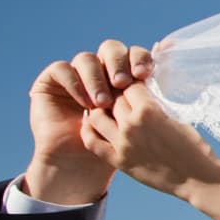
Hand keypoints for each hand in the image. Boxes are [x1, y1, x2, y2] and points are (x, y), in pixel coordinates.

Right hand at [25, 40, 154, 203]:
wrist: (84, 170)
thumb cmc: (121, 149)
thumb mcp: (144, 125)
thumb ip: (154, 93)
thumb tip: (168, 50)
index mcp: (125, 76)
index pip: (132, 54)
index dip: (138, 59)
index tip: (144, 74)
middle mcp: (100, 72)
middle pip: (110, 49)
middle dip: (117, 63)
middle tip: (122, 82)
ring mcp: (75, 76)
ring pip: (86, 59)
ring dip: (96, 78)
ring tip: (102, 101)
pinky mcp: (51, 83)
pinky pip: (61, 70)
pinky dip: (74, 83)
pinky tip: (85, 102)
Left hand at [80, 84, 219, 202]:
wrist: (198, 178)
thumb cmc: (193, 146)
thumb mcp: (176, 117)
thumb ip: (153, 105)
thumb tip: (138, 93)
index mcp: (149, 111)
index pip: (129, 85)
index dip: (132, 82)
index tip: (134, 85)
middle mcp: (131, 125)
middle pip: (112, 98)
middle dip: (116, 94)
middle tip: (120, 95)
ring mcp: (122, 144)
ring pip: (96, 116)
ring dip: (101, 109)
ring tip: (107, 108)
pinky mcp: (118, 160)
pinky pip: (92, 141)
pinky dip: (90, 129)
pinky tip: (95, 125)